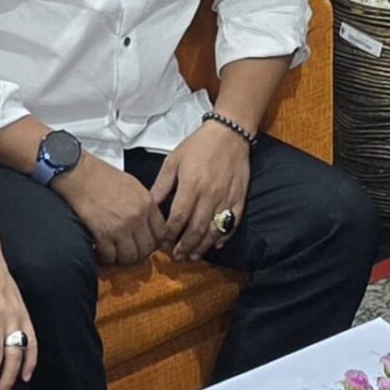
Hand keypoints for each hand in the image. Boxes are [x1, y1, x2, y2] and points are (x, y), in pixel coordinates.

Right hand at [55, 151, 160, 266]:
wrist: (80, 174)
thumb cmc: (102, 177)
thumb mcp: (134, 186)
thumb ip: (144, 206)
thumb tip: (148, 223)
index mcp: (146, 203)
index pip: (161, 233)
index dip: (154, 243)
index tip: (147, 245)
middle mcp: (137, 217)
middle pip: (147, 249)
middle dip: (139, 254)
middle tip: (129, 253)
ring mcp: (120, 227)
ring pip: (129, 257)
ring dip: (121, 259)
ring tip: (114, 254)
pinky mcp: (102, 234)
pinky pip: (109, 257)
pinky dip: (105, 258)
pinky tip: (101, 252)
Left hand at [149, 122, 250, 261]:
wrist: (229, 132)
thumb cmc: (199, 145)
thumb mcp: (173, 160)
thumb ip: (162, 185)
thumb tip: (149, 206)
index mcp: (191, 186)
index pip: (178, 219)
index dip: (169, 235)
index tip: (162, 244)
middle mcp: (209, 195)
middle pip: (196, 229)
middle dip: (185, 246)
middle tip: (177, 257)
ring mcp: (226, 197)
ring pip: (214, 230)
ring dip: (203, 246)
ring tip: (193, 256)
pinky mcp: (239, 197)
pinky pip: (233, 222)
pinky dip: (225, 236)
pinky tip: (217, 244)